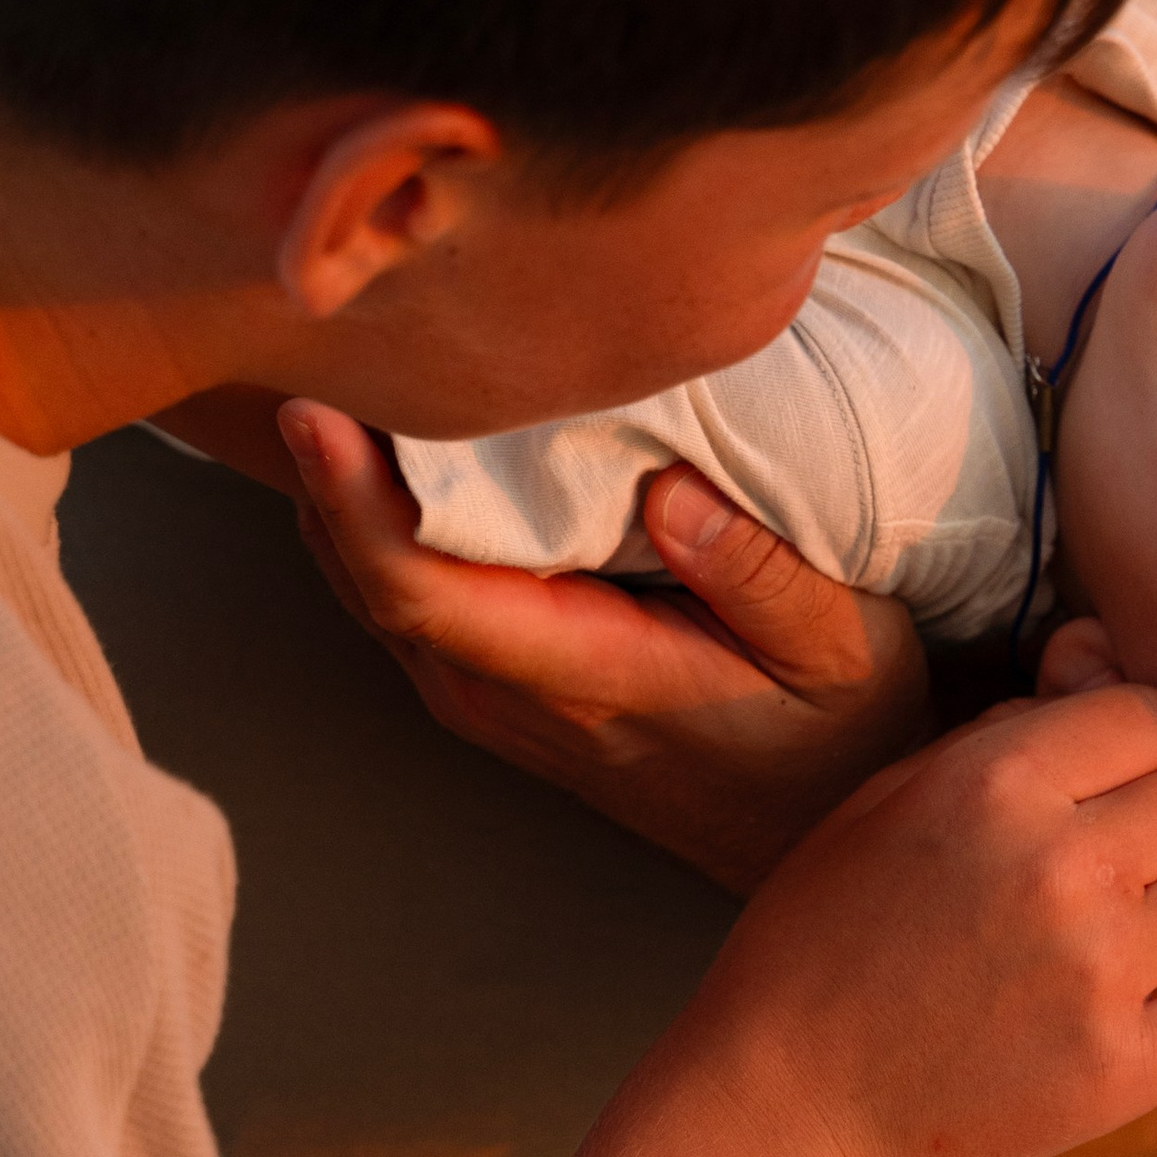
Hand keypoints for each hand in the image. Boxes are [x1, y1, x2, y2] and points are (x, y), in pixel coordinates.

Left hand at [279, 402, 932, 891]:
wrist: (814, 829)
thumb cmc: (836, 730)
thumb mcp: (841, 649)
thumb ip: (758, 572)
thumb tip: (668, 486)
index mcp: (579, 678)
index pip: (420, 588)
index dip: (351, 497)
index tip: (315, 405)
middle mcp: (502, 694)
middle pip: (360, 569)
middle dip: (325, 457)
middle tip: (326, 327)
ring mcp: (483, 692)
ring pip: (362, 574)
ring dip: (341, 475)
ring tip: (347, 355)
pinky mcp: (487, 679)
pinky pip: (397, 581)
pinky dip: (373, 505)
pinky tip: (390, 427)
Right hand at [682, 677, 1156, 1156]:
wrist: (781, 1109)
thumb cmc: (822, 944)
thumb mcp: (885, 801)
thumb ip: (1001, 732)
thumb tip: (1100, 658)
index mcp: (997, 782)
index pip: (1156, 715)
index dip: (1136, 751)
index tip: (1104, 793)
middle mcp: (1063, 864)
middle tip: (1116, 870)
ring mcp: (1101, 971)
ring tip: (1141, 934)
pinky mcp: (1123, 1071)